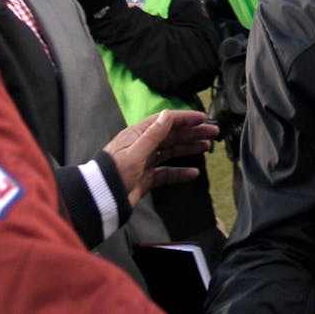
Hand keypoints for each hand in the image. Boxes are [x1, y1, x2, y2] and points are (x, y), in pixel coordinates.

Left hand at [103, 109, 217, 206]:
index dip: (184, 118)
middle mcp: (143, 145)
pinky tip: (193, 173)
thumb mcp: (135, 152)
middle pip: (172, 135)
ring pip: (172, 152)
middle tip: (212, 132)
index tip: (202, 118)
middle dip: (192, 132)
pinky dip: (180, 173)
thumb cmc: (113, 173)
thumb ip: (153, 134)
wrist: (102, 198)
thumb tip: (167, 115)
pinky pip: (167, 173)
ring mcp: (145, 162)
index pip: (165, 121)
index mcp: (138, 134)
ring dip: (189, 148)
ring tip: (206, 147)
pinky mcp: (147, 178)